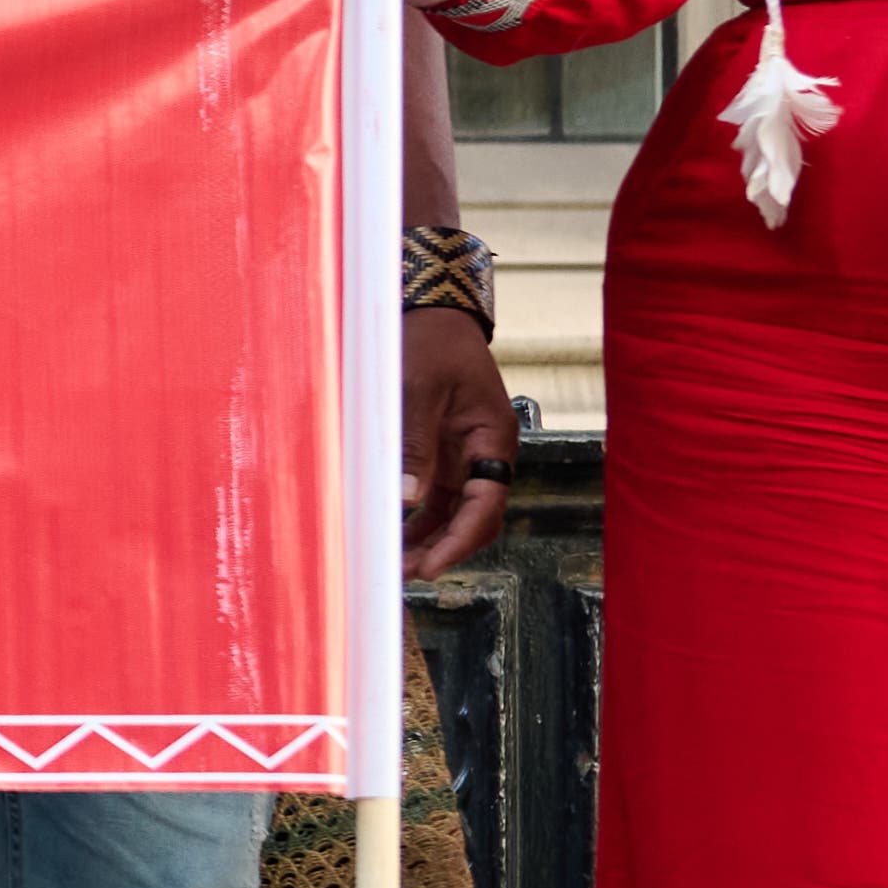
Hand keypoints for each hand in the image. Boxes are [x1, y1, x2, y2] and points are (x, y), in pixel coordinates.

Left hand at [399, 303, 514, 578]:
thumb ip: (416, 444)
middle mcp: (484, 454)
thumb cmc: (432, 342)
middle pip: (472, 518)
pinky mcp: (441, 453)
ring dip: (427, 539)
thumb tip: (408, 498)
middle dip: (443, 549)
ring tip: (395, 562)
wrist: (431, 313)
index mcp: (493, 440)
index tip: (433, 567)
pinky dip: (416, 518)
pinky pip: (434, 496)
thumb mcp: (419, 389)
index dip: (461, 542)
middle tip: (405, 573)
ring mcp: (463, 456)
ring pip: (451, 512)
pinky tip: (394, 534)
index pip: (486, 506)